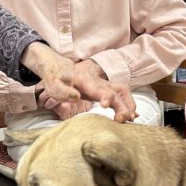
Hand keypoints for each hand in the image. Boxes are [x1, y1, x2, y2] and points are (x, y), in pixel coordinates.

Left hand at [21, 45, 135, 122]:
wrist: (58, 67)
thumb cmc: (55, 77)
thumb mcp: (53, 84)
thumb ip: (63, 91)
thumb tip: (75, 97)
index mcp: (85, 80)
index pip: (98, 88)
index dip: (105, 96)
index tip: (106, 105)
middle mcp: (98, 81)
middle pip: (115, 91)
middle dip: (122, 105)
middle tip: (121, 119)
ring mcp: (103, 84)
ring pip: (122, 91)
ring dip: (129, 104)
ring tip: (131, 119)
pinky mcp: (105, 89)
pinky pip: (121, 94)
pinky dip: (128, 104)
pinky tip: (133, 115)